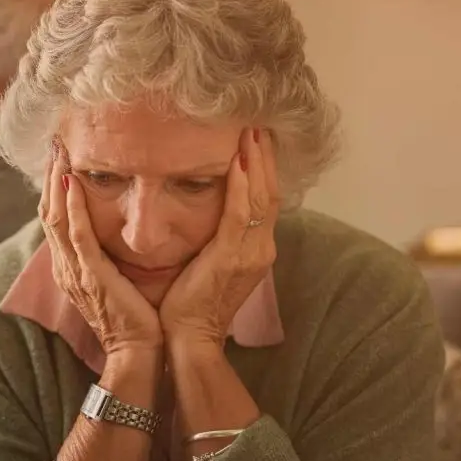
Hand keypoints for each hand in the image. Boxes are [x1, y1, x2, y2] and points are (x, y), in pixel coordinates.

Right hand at [40, 140, 162, 356]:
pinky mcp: (90, 276)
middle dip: (49, 176)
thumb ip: (111, 255)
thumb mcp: (117, 279)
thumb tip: (119, 229)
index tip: (61, 155)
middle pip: (47, 212)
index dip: (54, 185)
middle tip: (54, 142)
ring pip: (55, 218)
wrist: (140, 351)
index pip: (55, 218)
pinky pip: (76, 236)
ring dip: (55, 182)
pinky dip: (71, 207)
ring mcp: (75, 271)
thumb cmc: (136, 318)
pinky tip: (72, 182)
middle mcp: (66, 266)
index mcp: (71, 267)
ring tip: (58, 151)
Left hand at [159, 127, 279, 347]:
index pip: (265, 200)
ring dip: (256, 163)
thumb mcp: (211, 263)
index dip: (264, 169)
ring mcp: (250, 254)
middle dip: (265, 158)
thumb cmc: (191, 302)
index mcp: (256, 250)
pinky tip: (237, 162)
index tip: (257, 139)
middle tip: (259, 124)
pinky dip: (241, 186)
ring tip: (251, 132)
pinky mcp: (232, 257)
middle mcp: (261, 249)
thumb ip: (219, 237)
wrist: (190, 337)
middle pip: (270, 193)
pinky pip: (241, 214)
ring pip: (261, 199)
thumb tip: (209, 209)